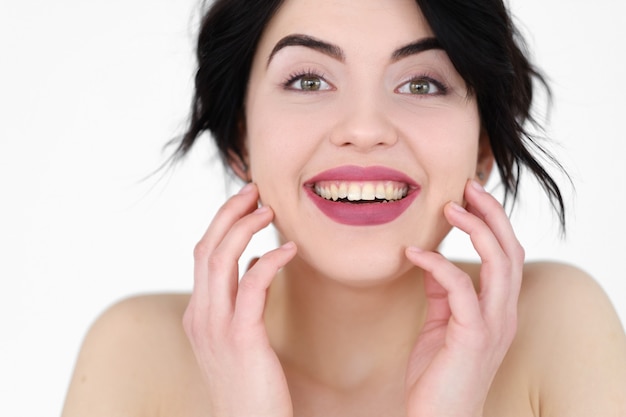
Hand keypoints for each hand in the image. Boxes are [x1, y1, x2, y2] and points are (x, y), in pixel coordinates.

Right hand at [183, 183, 296, 416]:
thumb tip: (257, 261)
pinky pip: (252, 286)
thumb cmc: (252, 383)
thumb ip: (243, 298)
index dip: (222, 222)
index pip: (203, 255)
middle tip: (255, 191)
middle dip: (228, 213)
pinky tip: (289, 249)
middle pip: (206, 248)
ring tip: (269, 210)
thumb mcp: (240, 336)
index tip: (246, 202)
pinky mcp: (240, 338)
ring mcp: (215, 327)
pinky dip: (269, 261)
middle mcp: (200, 315)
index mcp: (198, 314)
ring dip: (244, 227)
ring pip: (221, 259)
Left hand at [404, 180, 523, 416]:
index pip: (507, 254)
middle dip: (492, 213)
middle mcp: (503, 313)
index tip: (469, 195)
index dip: (492, 221)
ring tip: (449, 208)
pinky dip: (438, 265)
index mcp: (497, 308)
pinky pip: (460, 289)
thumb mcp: (440, 323)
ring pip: (501, 263)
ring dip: (476, 229)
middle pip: (512, 250)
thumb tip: (431, 258)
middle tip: (467, 186)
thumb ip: (442, 292)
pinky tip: (413, 253)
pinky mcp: (472, 337)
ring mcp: (492, 325)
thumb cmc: (438, 374)